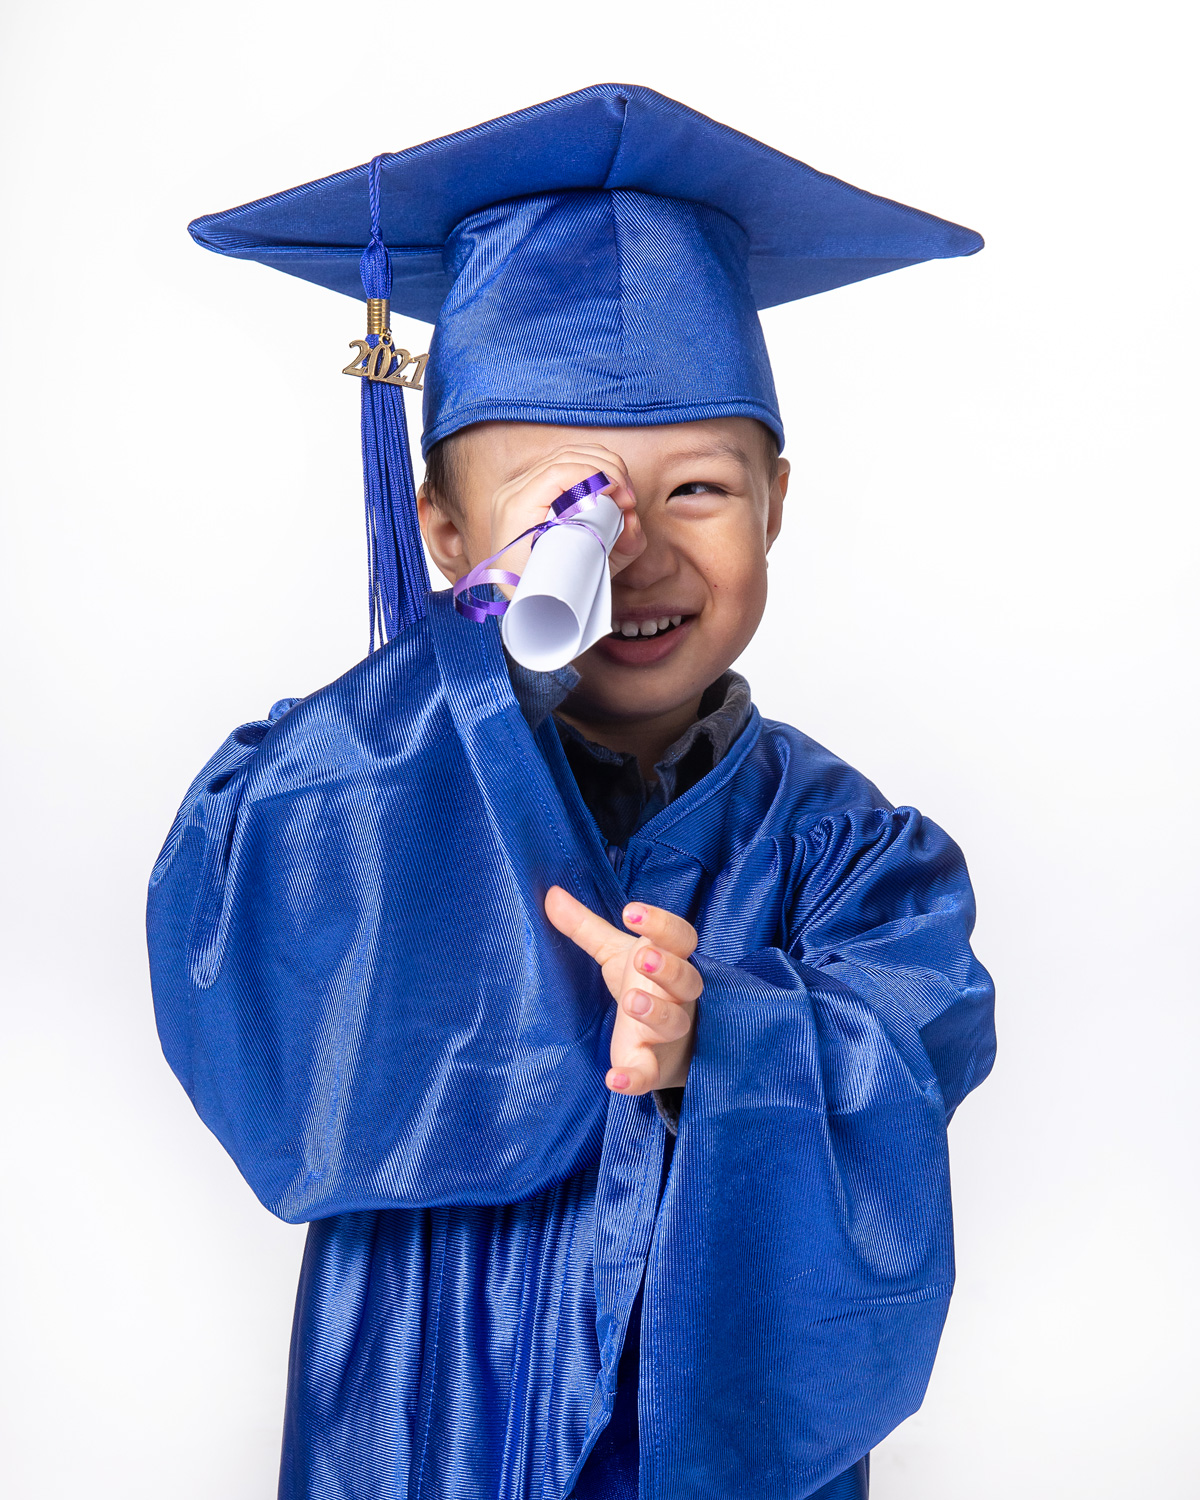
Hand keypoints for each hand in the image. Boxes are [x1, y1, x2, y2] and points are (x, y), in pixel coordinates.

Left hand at [484, 445, 645, 593]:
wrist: (520, 597)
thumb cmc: (550, 590)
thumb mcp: (590, 574)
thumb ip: (619, 548)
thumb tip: (632, 519)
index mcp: (517, 509)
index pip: (560, 472)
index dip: (599, 476)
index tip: (624, 497)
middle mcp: (513, 493)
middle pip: (566, 457)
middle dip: (608, 470)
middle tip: (629, 498)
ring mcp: (517, 487)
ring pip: (566, 454)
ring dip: (603, 465)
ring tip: (623, 491)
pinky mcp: (526, 488)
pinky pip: (561, 462)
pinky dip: (591, 466)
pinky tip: (608, 482)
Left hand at [545, 886, 700, 1094]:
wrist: (668, 1042)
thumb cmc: (644, 983)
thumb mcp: (615, 954)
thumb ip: (585, 927)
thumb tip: (551, 894)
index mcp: (673, 959)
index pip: (679, 935)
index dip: (659, 922)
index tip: (629, 911)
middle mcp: (679, 994)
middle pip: (686, 977)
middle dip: (667, 967)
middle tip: (642, 957)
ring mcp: (671, 1029)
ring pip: (674, 1021)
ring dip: (656, 1012)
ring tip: (631, 1001)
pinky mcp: (655, 1065)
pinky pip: (649, 1073)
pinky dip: (634, 1079)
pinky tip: (613, 1080)